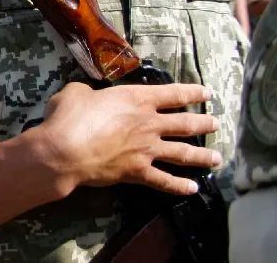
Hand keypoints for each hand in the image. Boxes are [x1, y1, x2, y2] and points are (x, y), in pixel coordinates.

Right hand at [34, 82, 220, 196]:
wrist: (65, 151)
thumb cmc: (69, 117)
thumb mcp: (76, 93)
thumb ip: (89, 92)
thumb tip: (89, 95)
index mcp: (137, 99)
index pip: (173, 94)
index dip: (192, 92)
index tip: (206, 93)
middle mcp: (149, 123)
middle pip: (185, 123)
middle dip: (203, 123)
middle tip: (215, 124)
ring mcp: (147, 149)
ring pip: (183, 152)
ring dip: (202, 155)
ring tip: (216, 157)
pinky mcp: (139, 172)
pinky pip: (165, 181)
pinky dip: (180, 186)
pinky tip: (192, 189)